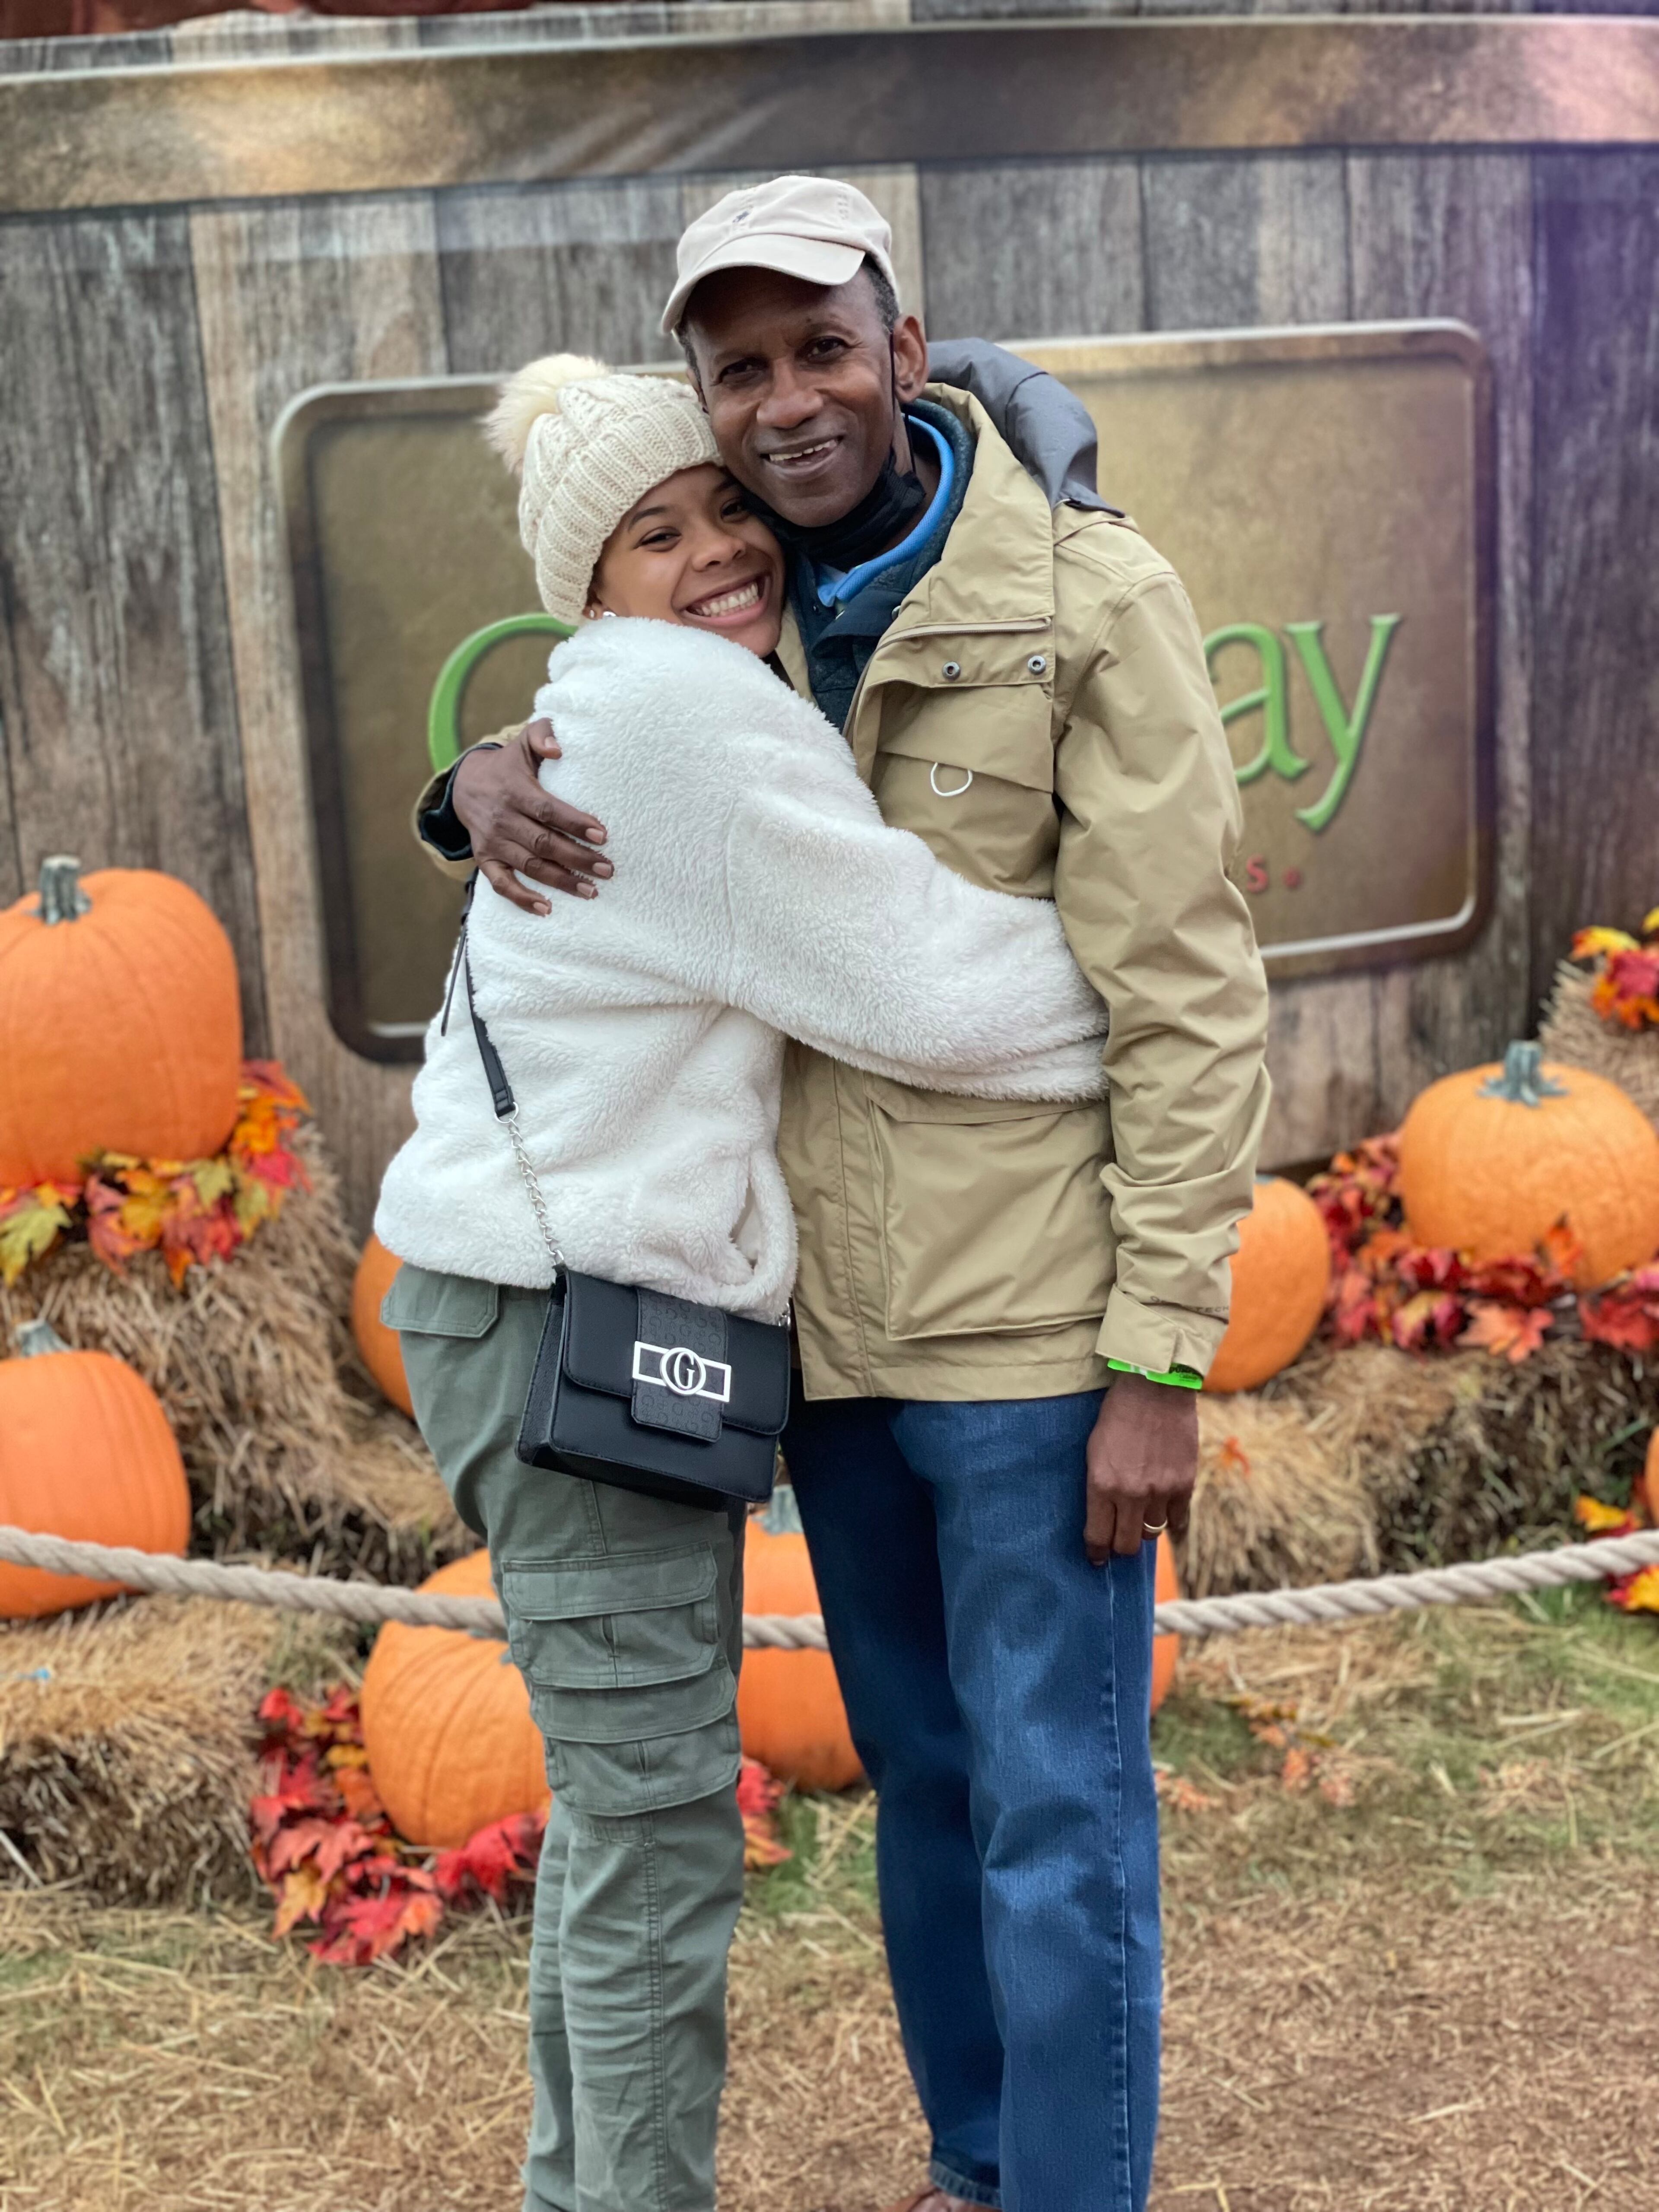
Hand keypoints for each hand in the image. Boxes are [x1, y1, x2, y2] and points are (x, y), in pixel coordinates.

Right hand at [452, 718, 610, 913]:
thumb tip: (558, 749)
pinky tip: (546, 909)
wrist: (466, 784)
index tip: (603, 835)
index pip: (548, 810)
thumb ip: (543, 735)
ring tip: (591, 891)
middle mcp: (502, 819)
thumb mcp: (522, 742)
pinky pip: (501, 884)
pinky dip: (522, 898)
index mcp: (515, 791)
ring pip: (530, 866)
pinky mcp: (485, 859)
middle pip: (543, 843)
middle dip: (577, 858)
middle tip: (608, 870)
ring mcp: (493, 841)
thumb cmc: (509, 765)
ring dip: (561, 881)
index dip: (575, 823)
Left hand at [1083, 1371, 1196, 1563]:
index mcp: (1101, 1485)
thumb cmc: (1117, 1415)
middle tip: (1119, 1541)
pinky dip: (1171, 1518)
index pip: (1097, 1536)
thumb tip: (1104, 1517)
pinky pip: (1178, 1520)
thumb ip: (1100, 1486)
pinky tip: (1164, 1509)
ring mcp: (1160, 1491)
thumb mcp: (1094, 1450)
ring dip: (1145, 1527)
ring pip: (1153, 1533)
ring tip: (1141, 1515)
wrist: (1155, 1388)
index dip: (1096, 1552)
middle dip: (1120, 1547)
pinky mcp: (1184, 1484)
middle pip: (1127, 1544)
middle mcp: (1130, 1494)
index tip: (1097, 1558)